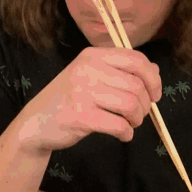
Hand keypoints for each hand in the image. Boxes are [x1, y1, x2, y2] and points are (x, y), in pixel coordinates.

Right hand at [16, 47, 160, 155]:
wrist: (36, 122)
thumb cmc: (67, 99)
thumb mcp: (91, 76)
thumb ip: (120, 71)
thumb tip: (155, 70)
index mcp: (92, 56)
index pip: (136, 60)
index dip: (153, 78)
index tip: (154, 94)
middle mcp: (88, 69)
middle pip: (137, 85)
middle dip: (146, 104)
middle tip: (139, 115)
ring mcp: (83, 92)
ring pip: (131, 105)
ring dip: (137, 119)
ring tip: (130, 124)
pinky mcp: (81, 116)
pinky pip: (119, 125)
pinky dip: (127, 133)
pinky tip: (122, 135)